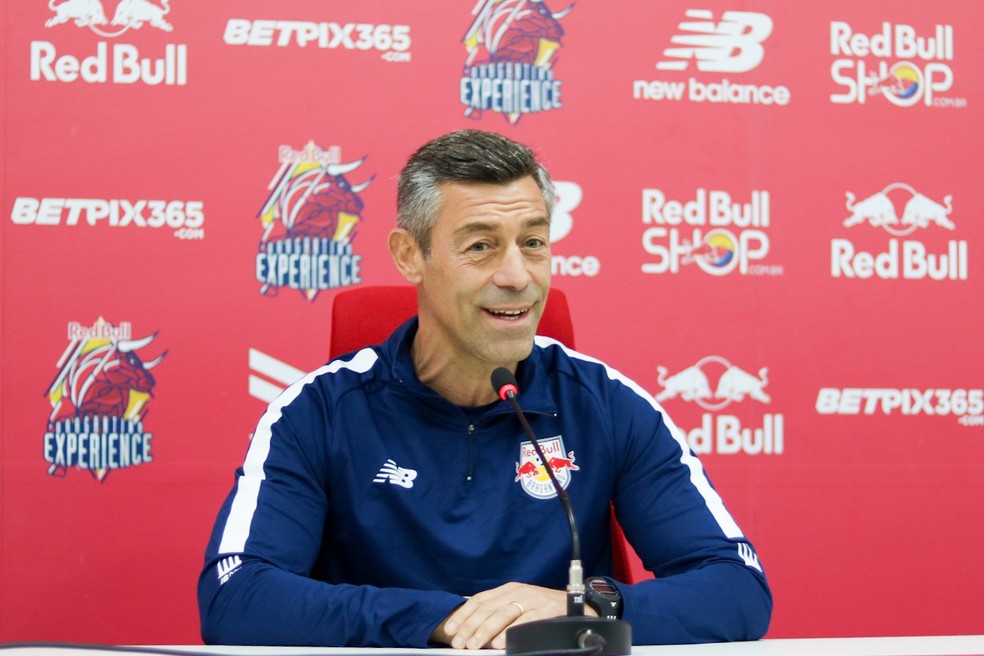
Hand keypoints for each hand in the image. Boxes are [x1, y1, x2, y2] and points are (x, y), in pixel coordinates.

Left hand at [431, 581, 597, 649]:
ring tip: (473, 645)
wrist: (572, 605)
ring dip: (485, 631)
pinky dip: (509, 633)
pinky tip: (498, 643)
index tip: (450, 629)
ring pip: (502, 615)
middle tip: (458, 642)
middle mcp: (517, 592)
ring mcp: (530, 600)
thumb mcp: (516, 603)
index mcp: (507, 589)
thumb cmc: (540, 608)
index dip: (463, 615)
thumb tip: (469, 622)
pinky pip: (523, 622)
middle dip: (470, 626)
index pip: (479, 600)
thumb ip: (496, 610)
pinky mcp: (544, 611)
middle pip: (487, 608)